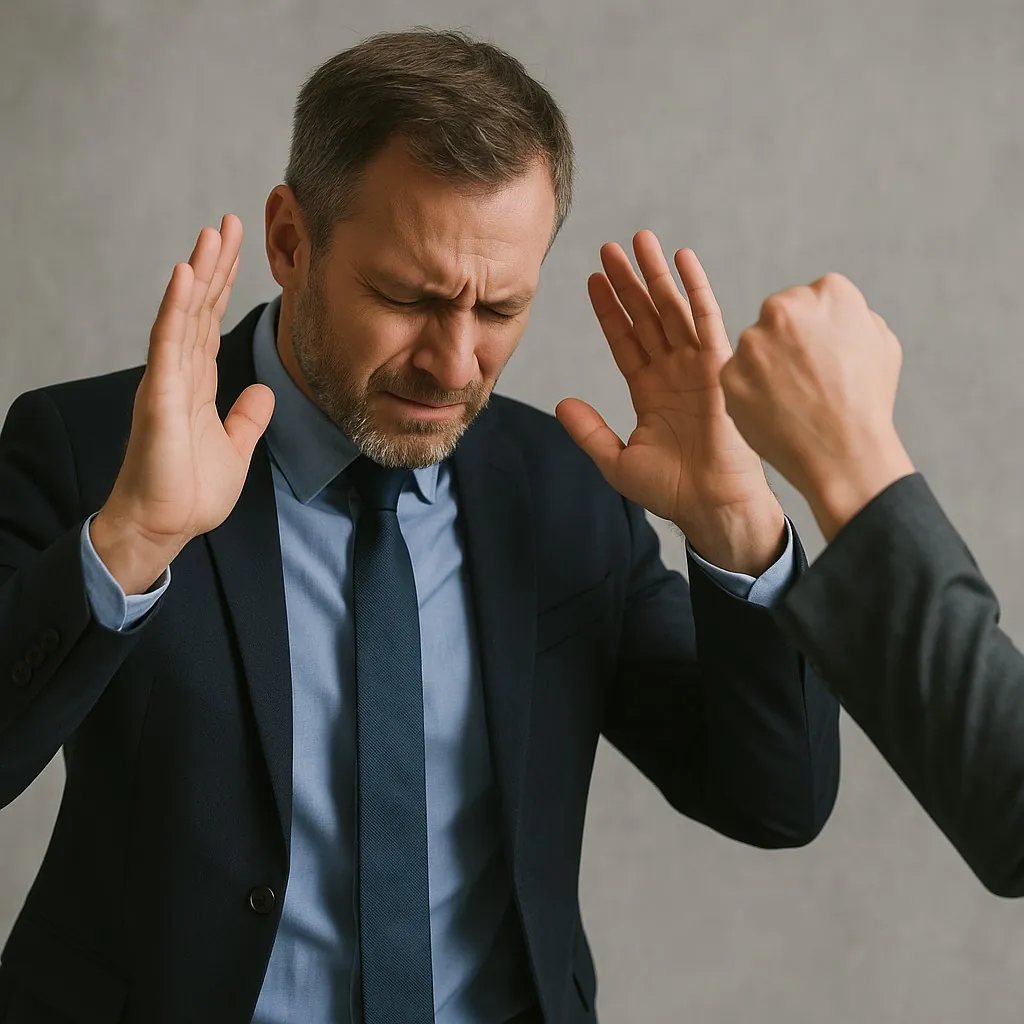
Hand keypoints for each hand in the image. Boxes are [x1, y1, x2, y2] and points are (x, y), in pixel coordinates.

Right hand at [91, 215, 274, 593]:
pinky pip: (168, 343)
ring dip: (199, 272)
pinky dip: (176, 307)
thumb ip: (246, 418)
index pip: (213, 322)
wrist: (165, 525)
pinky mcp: (159, 395)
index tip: (239, 248)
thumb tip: (263, 392)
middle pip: (200, 307)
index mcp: (198, 383)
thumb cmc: (189, 491)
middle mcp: (181, 373)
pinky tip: (185, 274)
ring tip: (212, 232)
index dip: (226, 285)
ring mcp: (168, 380)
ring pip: (183, 314)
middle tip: (231, 221)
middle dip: (216, 263)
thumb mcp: (234, 448)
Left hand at [556, 231, 784, 574]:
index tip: (593, 280)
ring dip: (655, 274)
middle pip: (645, 316)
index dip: (609, 309)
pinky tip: (681, 258)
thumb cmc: (672, 491)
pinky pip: (705, 318)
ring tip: (639, 240)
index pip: (624, 340)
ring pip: (671, 309)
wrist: (712, 504)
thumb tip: (561, 404)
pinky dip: (694, 287)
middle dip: (627, 281)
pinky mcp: (718, 366)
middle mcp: (672, 372)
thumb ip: (589, 430)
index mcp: (649, 391)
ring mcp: (696, 366)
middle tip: (609, 248)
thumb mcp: (616, 460)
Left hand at [719, 272, 914, 540]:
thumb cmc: (867, 401)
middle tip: (805, 376)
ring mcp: (752, 342)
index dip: (817, 328)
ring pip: (754, 346)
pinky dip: (750, 391)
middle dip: (786, 340)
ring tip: (792, 398)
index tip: (823, 353)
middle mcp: (784, 308)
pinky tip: (774, 410)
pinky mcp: (729, 374)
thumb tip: (830, 314)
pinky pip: (737, 376)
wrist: (843, 452)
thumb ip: (852, 316)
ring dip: (766, 365)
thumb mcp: (881, 343)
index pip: (811, 298)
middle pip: (777, 315)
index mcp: (828, 292)